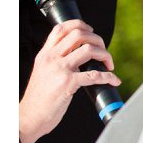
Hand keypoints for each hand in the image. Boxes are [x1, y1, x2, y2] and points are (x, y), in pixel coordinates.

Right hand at [20, 20, 119, 142]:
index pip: (61, 28)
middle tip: (103, 52)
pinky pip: (95, 75)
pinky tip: (113, 80)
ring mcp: (60, 70)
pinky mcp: (68, 83)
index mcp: (45, 55)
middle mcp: (51, 58)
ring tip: (108, 64)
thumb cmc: (38, 98)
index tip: (91, 31)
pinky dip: (108, 77)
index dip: (80, 25)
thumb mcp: (42, 72)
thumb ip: (55, 62)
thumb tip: (77, 56)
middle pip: (79, 35)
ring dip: (105, 55)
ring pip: (89, 49)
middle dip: (98, 40)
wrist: (29, 117)